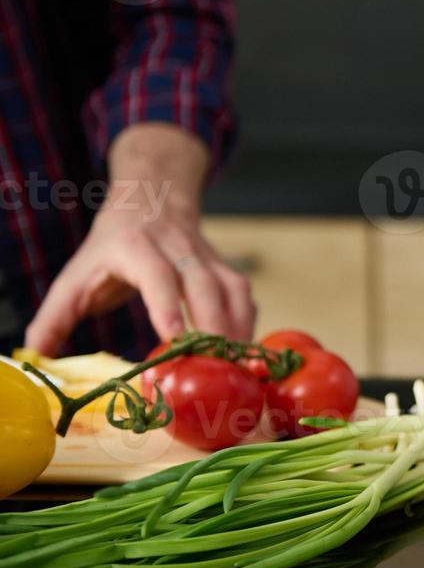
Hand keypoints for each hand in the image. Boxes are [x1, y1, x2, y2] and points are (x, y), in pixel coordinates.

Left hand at [25, 200, 255, 356]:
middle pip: (205, 285)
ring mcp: (207, 258)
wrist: (152, 200)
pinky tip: (240, 351)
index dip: (166, 304)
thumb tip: (34, 358)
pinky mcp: (225, 269)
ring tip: (232, 366)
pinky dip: (246, 323)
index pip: (156, 274)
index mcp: (135, 247)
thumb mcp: (75, 276)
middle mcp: (178, 249)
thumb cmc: (110, 246)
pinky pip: (243, 295)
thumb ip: (53, 318)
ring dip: (236, 328)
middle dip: (212, 327)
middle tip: (211, 367)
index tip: (173, 337)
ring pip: (232, 289)